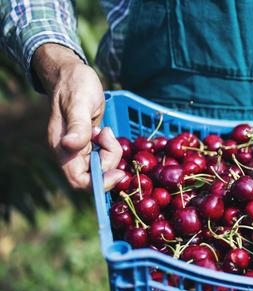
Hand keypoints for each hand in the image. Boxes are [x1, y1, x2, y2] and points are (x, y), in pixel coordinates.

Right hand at [33, 44, 123, 189]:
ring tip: (105, 129)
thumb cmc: (74, 85)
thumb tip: (70, 146)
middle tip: (110, 137)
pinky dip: (110, 147)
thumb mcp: (80, 103)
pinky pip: (103, 155)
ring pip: (101, 166)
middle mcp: (69, 152)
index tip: (118, 171)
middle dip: (109, 161)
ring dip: (111, 152)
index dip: (100, 182)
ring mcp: (79, 149)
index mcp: (63, 148)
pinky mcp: (89, 144)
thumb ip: (78, 126)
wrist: (72, 73)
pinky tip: (105, 131)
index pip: (80, 181)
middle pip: (95, 175)